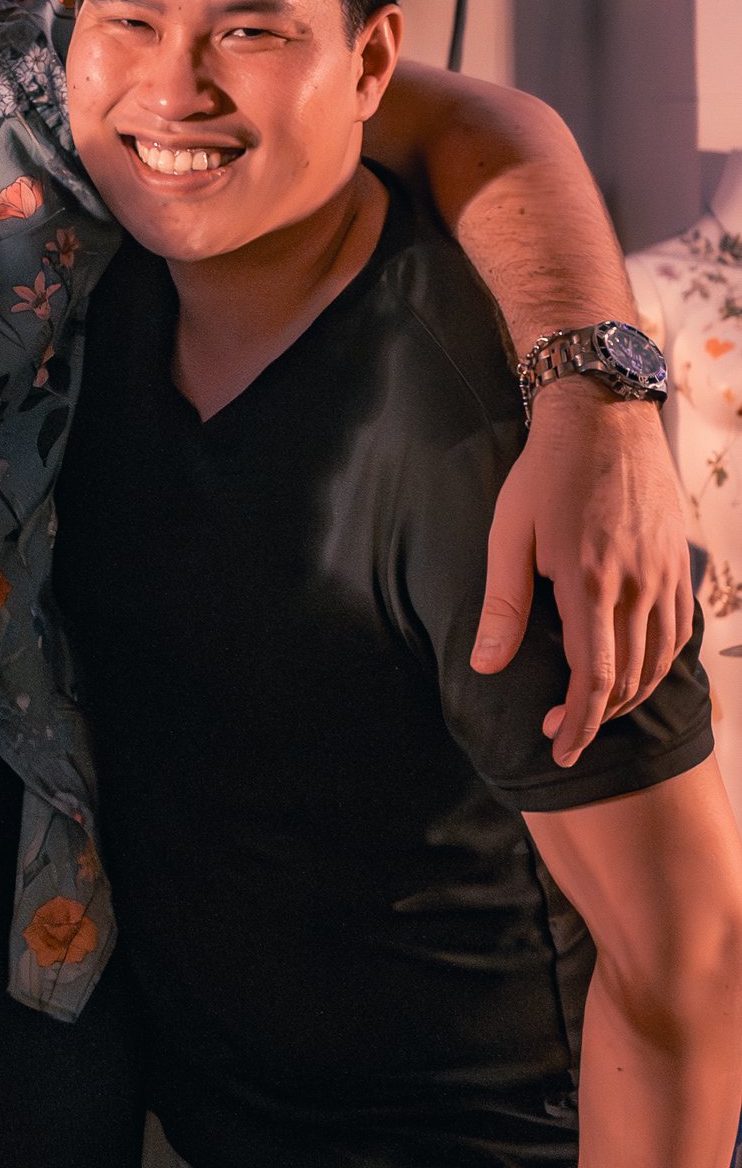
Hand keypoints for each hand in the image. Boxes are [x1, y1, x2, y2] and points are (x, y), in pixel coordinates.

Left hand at [472, 384, 693, 764]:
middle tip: (562, 732)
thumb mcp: (508, 534)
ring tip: (594, 710)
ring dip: (629, 695)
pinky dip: (659, 662)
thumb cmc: (544, 474)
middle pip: (629, 678)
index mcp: (589, 582)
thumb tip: (487, 666)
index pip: (593, 678)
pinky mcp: (680, 564)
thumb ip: (502, 604)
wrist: (604, 417)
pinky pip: (678, 630)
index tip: (560, 750)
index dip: (579, 723)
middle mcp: (637, 584)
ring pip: (659, 659)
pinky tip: (635, 671)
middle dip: (597, 717)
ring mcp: (666, 574)